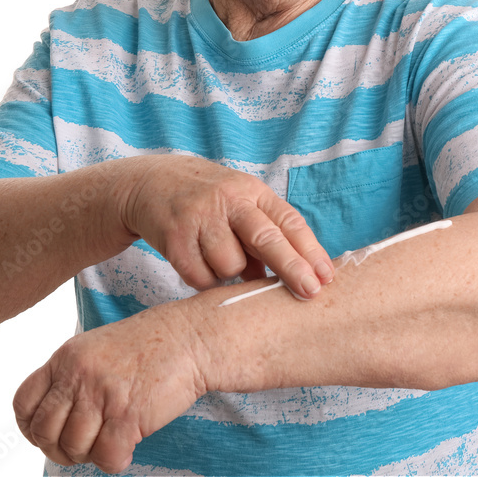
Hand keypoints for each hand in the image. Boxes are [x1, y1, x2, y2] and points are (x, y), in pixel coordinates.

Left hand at [13, 304, 207, 472]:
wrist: (190, 337)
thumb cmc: (149, 343)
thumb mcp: (97, 348)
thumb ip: (72, 377)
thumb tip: (54, 419)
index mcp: (66, 357)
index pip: (24, 402)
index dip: (31, 427)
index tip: (48, 434)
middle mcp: (78, 374)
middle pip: (44, 431)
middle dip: (59, 448)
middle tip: (81, 446)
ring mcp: (102, 394)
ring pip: (73, 447)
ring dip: (89, 454)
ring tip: (108, 441)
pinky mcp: (128, 415)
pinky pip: (105, 457)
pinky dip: (115, 459)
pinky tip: (127, 445)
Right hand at [123, 155, 332, 298]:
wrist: (150, 184)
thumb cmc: (207, 201)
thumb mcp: (238, 207)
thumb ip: (263, 239)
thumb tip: (288, 281)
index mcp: (252, 191)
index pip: (288, 221)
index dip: (310, 250)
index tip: (326, 276)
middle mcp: (228, 199)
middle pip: (266, 238)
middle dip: (291, 268)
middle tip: (311, 293)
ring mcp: (200, 216)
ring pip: (231, 265)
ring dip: (231, 274)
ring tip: (219, 259)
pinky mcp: (175, 236)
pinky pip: (201, 277)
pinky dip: (204, 279)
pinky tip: (197, 261)